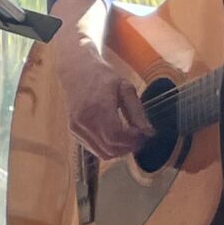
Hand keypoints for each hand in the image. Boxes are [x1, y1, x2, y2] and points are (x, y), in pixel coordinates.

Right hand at [54, 31, 153, 162]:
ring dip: (119, 151)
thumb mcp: (126, 89)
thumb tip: (149, 133)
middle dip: (129, 147)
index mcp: (98, 108)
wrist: (77, 72)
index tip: (143, 134)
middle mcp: (84, 121)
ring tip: (129, 139)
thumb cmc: (104, 78)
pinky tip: (116, 137)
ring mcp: (77, 127)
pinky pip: (94, 149)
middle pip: (111, 148)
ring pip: (103, 153)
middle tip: (140, 139)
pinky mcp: (74, 131)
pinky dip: (108, 148)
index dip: (133, 140)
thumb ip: (137, 112)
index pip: (117, 136)